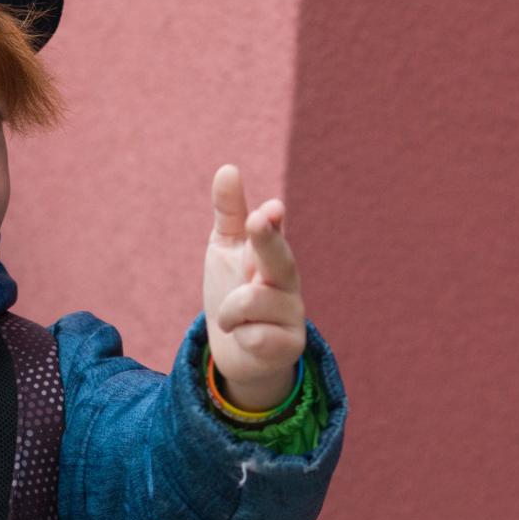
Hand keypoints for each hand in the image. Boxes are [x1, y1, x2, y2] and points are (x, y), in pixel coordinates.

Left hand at [202, 165, 305, 410]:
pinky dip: (241, 338)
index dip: (268, 222)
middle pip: (278, 257)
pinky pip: (254, 336)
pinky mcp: (291, 344)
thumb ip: (229, 213)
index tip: (268, 207)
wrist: (237, 351)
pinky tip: (249, 339)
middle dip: (267, 239)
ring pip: (249, 302)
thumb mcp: (225, 250)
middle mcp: (287, 278)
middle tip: (259, 218)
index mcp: (269, 252)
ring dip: (229, 313)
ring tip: (233, 319)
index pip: (270, 231)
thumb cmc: (232, 292)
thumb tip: (228, 168)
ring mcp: (293, 311)